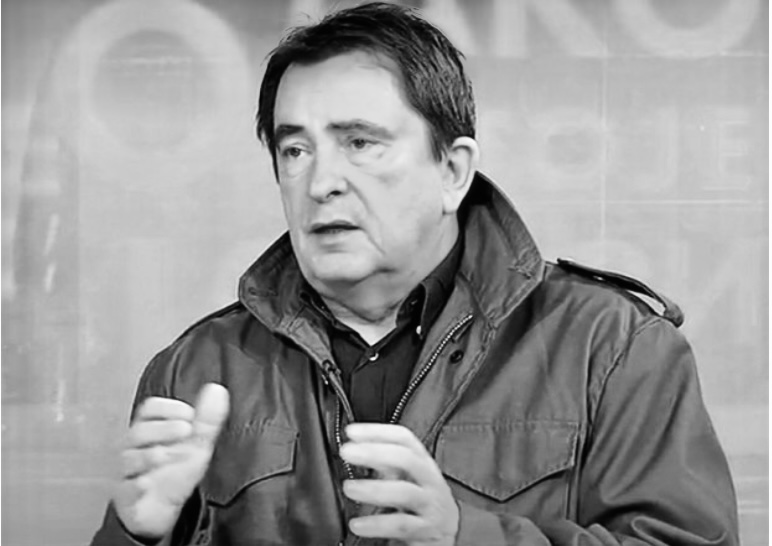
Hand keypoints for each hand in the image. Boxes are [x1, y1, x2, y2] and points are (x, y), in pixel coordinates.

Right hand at [113, 383, 229, 538]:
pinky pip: (126, 490)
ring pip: (129, 459)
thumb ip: (206, 418)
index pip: (150, 409)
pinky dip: (135, 486)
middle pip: (139, 431)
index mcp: (150, 429)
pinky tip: (146, 483)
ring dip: (149, 455)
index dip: (169, 408)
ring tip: (167, 455)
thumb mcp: (196, 444)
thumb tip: (216, 389)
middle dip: (163, 429)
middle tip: (186, 430)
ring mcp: (128, 472)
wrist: (163, 509)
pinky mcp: (126, 497)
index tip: (190, 414)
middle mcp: (134, 447)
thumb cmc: (176, 470)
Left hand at [340, 424, 457, 545]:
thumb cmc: (419, 504)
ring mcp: (431, 504)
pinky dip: (377, 524)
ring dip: (373, 488)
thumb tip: (354, 448)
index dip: (378, 432)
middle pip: (406, 458)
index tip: (352, 432)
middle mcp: (430, 480)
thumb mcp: (405, 479)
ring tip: (349, 488)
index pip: (404, 438)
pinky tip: (357, 524)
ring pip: (404, 492)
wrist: (443, 536)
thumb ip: (384, 464)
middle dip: (374, 452)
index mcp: (422, 463)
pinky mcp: (428, 530)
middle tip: (347, 452)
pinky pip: (401, 525)